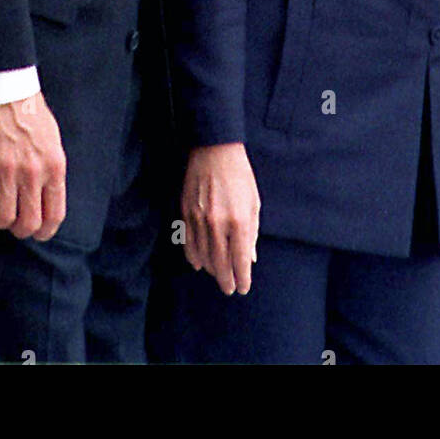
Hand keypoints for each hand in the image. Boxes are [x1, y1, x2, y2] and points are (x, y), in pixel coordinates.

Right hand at [0, 92, 65, 240]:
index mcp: (55, 167)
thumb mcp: (53, 141)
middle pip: (28, 222)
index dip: (45, 231)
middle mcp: (34, 173)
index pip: (54, 214)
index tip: (37, 233)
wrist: (6, 89)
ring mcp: (9, 170)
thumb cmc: (31, 112)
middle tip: (14, 225)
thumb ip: (51, 170)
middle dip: (21, 230)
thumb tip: (47, 196)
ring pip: (4, 217)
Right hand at [181, 142, 259, 295]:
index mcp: (239, 221)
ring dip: (211, 270)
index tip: (243, 287)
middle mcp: (218, 223)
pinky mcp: (186, 212)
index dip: (242, 278)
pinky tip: (198, 264)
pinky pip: (188, 242)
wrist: (214, 149)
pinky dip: (193, 256)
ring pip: (203, 256)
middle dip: (226, 279)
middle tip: (229, 288)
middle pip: (220, 263)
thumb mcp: (253, 202)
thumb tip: (249, 258)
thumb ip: (252, 232)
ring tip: (217, 276)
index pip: (240, 260)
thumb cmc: (239, 175)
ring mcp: (199, 219)